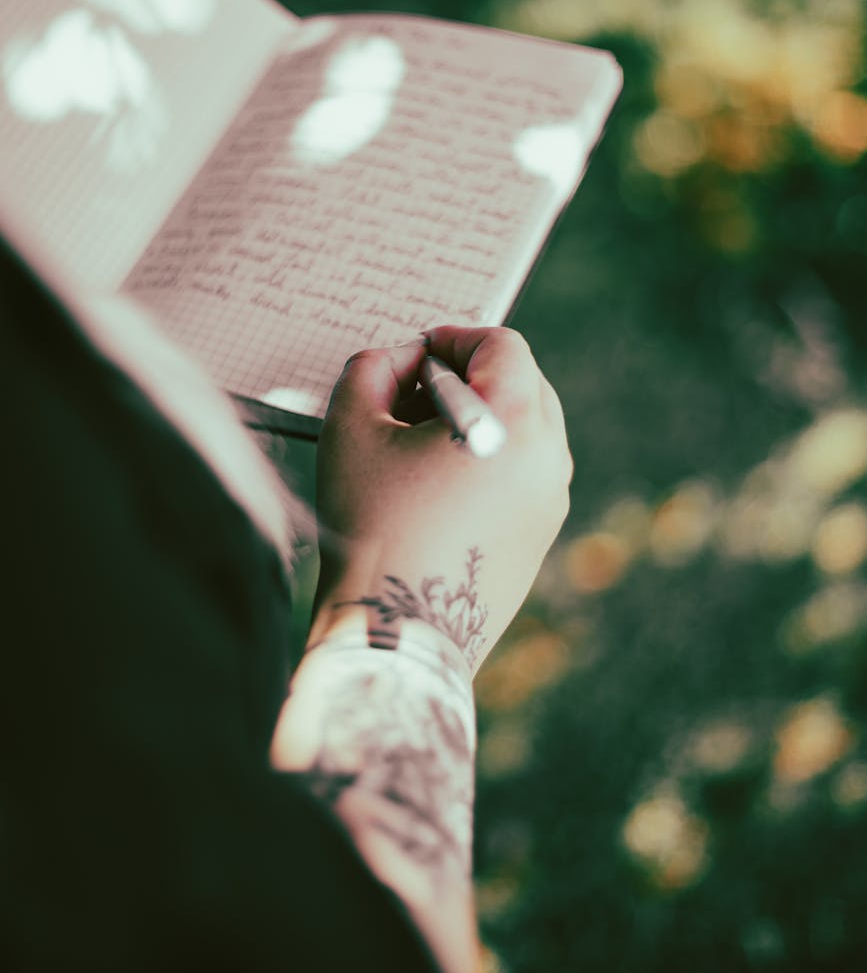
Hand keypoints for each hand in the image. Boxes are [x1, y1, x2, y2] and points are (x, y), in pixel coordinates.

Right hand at [312, 326, 572, 672]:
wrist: (397, 634)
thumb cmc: (373, 528)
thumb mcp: (352, 427)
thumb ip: (371, 368)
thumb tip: (398, 359)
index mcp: (516, 424)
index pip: (502, 346)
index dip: (455, 337)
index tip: (417, 352)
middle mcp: (550, 459)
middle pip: (522, 382)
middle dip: (468, 374)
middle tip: (413, 393)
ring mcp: (551, 502)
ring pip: (526, 428)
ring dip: (480, 415)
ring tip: (420, 441)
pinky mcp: (541, 536)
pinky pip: (524, 471)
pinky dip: (489, 458)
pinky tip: (437, 482)